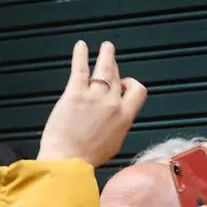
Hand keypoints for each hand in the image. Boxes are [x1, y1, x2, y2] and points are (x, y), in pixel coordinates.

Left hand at [37, 41, 146, 165]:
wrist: (69, 161)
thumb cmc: (88, 157)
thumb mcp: (114, 143)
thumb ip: (119, 124)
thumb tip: (118, 116)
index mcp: (125, 117)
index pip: (138, 90)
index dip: (130, 84)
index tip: (122, 84)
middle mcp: (113, 104)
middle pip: (119, 77)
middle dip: (115, 66)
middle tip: (111, 57)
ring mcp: (94, 97)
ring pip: (105, 68)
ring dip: (106, 54)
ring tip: (106, 46)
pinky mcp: (75, 93)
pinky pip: (81, 68)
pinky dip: (81, 55)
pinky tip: (81, 46)